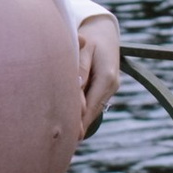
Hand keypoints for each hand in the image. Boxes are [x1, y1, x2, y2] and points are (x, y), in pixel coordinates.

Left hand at [75, 10, 120, 133]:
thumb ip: (79, 69)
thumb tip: (74, 88)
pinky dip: (82, 111)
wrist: (104, 29)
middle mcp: (111, 85)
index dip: (78, 122)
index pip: (91, 106)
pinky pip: (93, 103)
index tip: (66, 137)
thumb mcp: (84, 48)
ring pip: (92, 108)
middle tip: (60, 142)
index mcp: (107, 77)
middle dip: (77, 125)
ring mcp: (111, 87)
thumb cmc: (90, 36)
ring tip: (64, 137)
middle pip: (91, 111)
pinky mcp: (106, 87)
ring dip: (79, 119)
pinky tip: (71, 122)